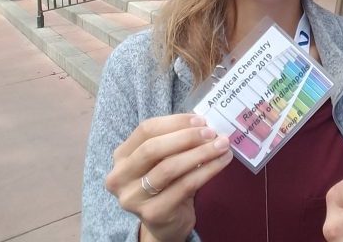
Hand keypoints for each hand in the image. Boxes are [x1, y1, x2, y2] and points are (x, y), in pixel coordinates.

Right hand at [104, 114, 232, 241]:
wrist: (166, 222)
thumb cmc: (167, 183)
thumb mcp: (165, 158)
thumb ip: (177, 140)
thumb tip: (204, 123)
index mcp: (122, 156)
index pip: (146, 130)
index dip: (175, 122)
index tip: (201, 120)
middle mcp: (120, 177)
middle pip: (153, 148)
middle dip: (187, 137)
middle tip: (212, 133)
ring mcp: (133, 197)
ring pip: (169, 167)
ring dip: (201, 153)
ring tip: (222, 145)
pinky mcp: (153, 213)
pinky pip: (185, 186)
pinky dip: (207, 170)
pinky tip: (222, 161)